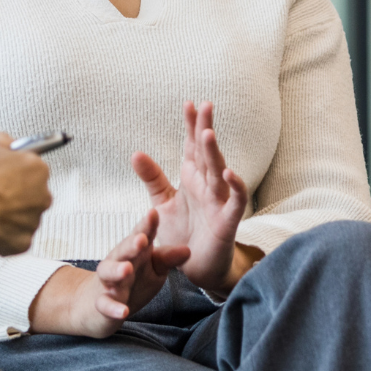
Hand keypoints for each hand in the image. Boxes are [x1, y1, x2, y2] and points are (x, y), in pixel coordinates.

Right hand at [0, 132, 51, 254]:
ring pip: (22, 215)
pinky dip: (3, 232)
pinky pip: (14, 236)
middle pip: (30, 192)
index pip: (31, 166)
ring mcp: (34, 221)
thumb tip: (9, 143)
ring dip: (8, 213)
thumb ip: (5, 141)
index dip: (12, 168)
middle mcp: (43, 196)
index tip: (0, 172)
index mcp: (39, 170)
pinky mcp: (23, 242)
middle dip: (14, 192)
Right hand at [27, 210, 188, 337]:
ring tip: (126, 269)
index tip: (154, 213)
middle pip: (123, 250)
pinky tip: (123, 311)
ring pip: (109, 273)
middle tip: (141, 238)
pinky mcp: (102, 304)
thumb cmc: (132, 281)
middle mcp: (119, 262)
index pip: (141, 235)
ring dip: (117, 270)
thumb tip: (188, 250)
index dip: (147, 225)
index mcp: (134, 252)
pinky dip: (113, 308)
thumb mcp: (153, 269)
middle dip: (131, 244)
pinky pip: (106, 305)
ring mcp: (108, 283)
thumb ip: (167, 259)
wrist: (99, 306)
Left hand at [131, 101, 251, 292]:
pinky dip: (234, 186)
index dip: (190, 126)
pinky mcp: (228, 221)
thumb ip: (152, 178)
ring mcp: (219, 202)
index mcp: (192, 178)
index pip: (191, 146)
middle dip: (205, 129)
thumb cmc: (183, 232)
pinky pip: (235, 201)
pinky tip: (228, 173)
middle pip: (207, 153)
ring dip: (214, 153)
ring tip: (208, 133)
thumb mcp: (161, 203)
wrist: (195, 267)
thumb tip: (135, 152)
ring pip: (219, 172)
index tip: (188, 103)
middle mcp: (207, 185)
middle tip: (205, 105)